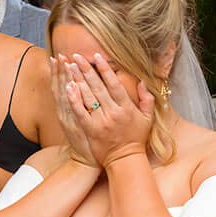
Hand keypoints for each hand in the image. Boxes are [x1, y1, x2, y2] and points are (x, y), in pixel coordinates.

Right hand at [50, 55, 97, 168]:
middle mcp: (64, 113)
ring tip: (66, 63)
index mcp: (65, 110)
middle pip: (60, 88)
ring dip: (65, 79)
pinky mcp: (77, 126)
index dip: (58, 72)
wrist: (86, 160)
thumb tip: (79, 88)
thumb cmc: (86, 140)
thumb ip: (79, 105)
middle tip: (60, 54)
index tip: (58, 57)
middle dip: (60, 71)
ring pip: (65, 95)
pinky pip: (72, 109)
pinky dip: (70, 97)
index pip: (60, 87)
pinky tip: (70, 85)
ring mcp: (69, 119)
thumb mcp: (79, 121)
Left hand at [65, 53, 153, 167]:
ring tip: (69, 66)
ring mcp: (100, 121)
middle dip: (86, 69)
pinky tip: (67, 87)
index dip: (104, 69)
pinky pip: (80, 111)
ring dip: (77, 79)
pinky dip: (74, 99)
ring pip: (87, 96)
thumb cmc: (136, 138)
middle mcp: (113, 113)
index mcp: (126, 108)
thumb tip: (142, 81)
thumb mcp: (148, 118)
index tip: (96, 56)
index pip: (114, 84)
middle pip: (97, 87)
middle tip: (76, 56)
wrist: (124, 160)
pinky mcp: (90, 129)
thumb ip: (147, 99)